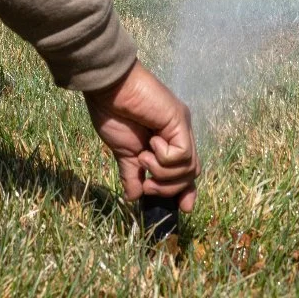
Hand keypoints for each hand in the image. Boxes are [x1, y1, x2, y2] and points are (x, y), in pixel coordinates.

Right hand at [83, 60, 199, 212]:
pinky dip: (164, 158)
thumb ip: (132, 173)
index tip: (182, 208)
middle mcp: (179, 133)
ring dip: (163, 173)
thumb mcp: (123, 152)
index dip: (186, 191)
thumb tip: (134, 197)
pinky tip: (151, 144)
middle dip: (169, 187)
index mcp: (168, 139)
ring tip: (144, 158)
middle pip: (191, 174)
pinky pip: (182, 155)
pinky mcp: (180, 121)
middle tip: (147, 184)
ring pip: (189, 168)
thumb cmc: (113, 113)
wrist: (107, 90)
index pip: (186, 170)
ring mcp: (182, 126)